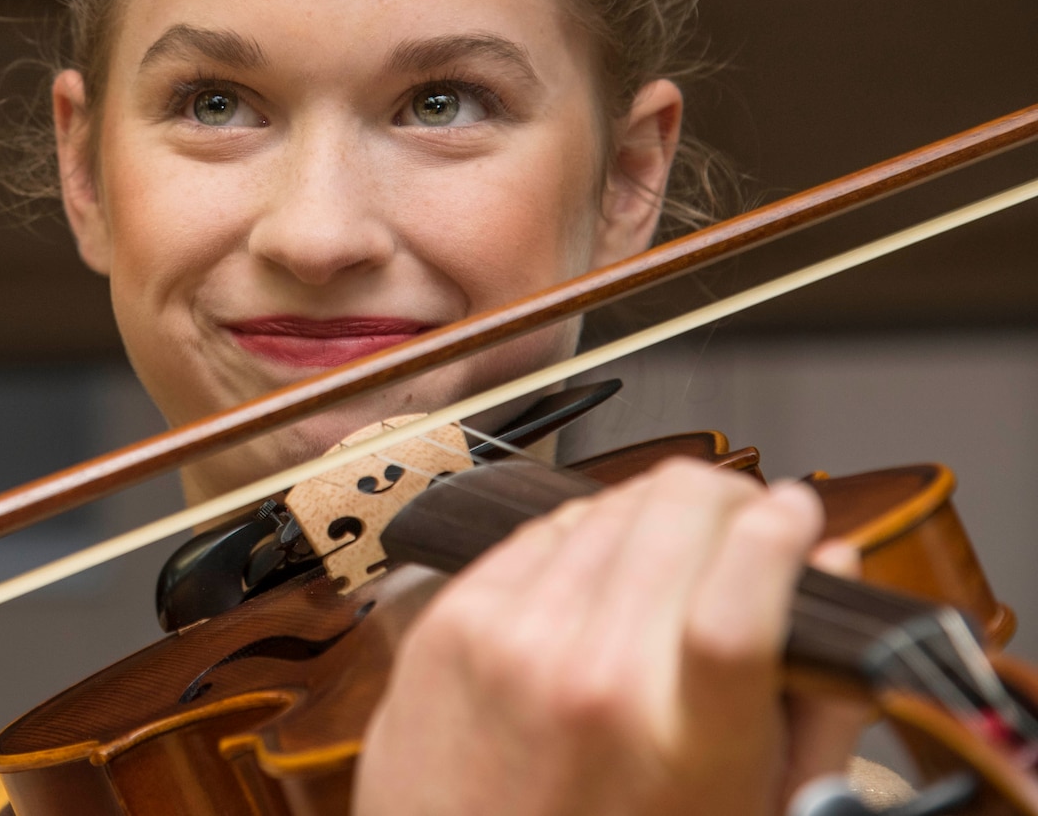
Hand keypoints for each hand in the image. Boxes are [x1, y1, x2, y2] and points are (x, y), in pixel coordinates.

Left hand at [352, 459, 867, 815]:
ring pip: (608, 506)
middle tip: (742, 522)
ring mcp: (511, 641)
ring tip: (670, 557)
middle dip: (726, 501)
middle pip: (676, 515)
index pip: (740, 593)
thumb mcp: (756, 809)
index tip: (796, 514)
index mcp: (682, 744)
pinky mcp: (452, 621)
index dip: (779, 533)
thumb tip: (832, 566)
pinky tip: (596, 578)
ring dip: (653, 514)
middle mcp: (590, 679)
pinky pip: (539, 530)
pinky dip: (581, 537)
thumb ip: (817, 700)